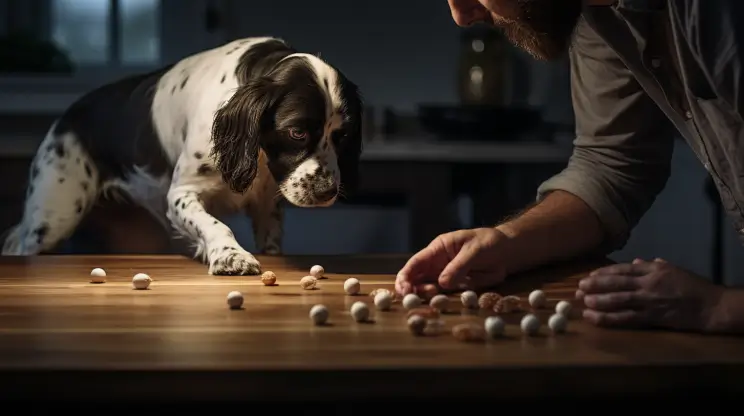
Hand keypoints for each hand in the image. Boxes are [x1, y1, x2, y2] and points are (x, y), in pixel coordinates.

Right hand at [395, 227, 508, 295]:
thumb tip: (442, 283)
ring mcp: (445, 276)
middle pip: (416, 277)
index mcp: (438, 249)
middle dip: (411, 289)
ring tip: (432, 299)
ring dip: (424, 296)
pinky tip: (437, 305)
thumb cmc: (490, 243)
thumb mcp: (475, 250)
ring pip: (427, 288)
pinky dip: (437, 302)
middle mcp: (437, 263)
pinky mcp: (455, 287)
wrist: (507, 252)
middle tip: (414, 300)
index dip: (407, 276)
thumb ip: (459, 266)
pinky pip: (442, 295)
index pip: (416, 262)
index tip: (404, 289)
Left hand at [576, 258, 722, 331]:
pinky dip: (607, 318)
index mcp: (653, 269)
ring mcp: (649, 301)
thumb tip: (635, 262)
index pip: (623, 269)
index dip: (604, 272)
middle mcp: (648, 283)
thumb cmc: (692, 286)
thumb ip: (652, 265)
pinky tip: (593, 319)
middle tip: (579, 287)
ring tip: (582, 301)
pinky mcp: (651, 317)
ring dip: (597, 301)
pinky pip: (625, 318)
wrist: (710, 306)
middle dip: (595, 285)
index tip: (589, 275)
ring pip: (617, 300)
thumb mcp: (672, 269)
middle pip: (616, 283)